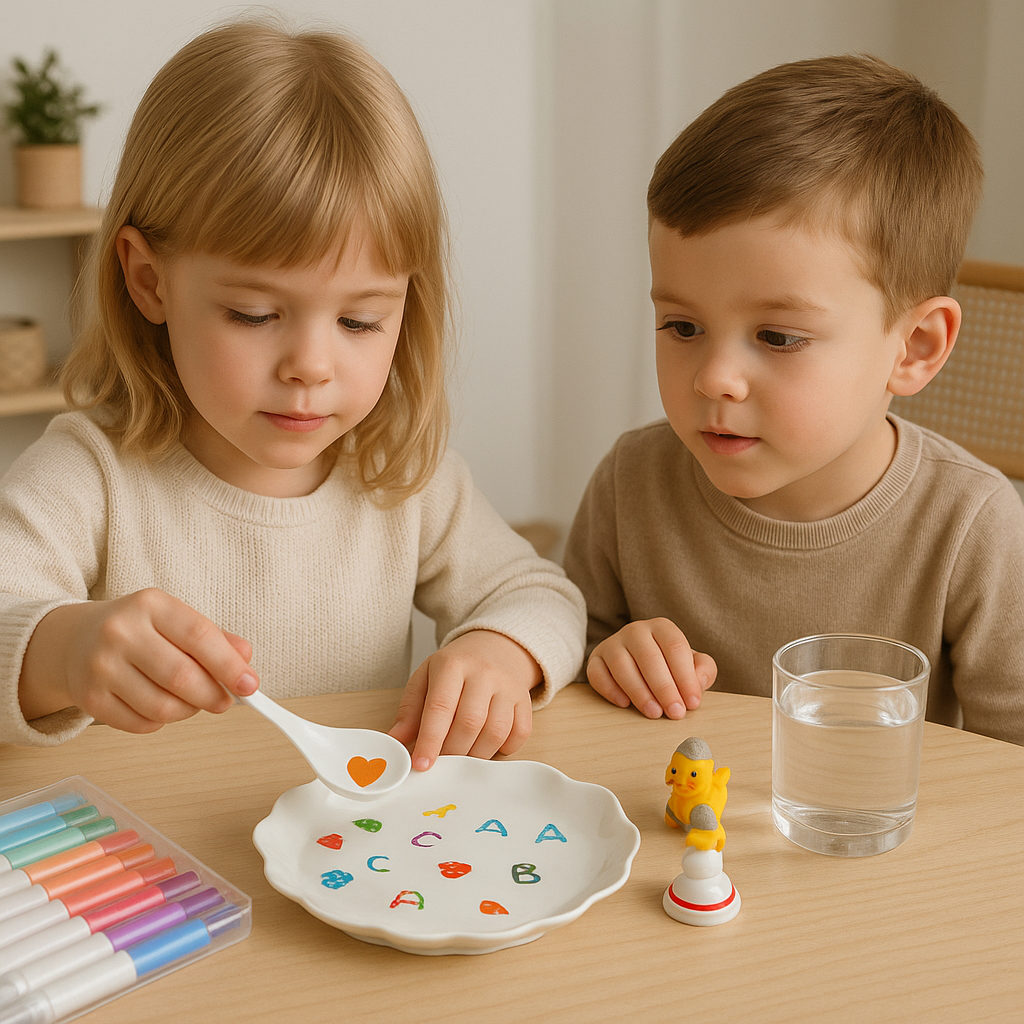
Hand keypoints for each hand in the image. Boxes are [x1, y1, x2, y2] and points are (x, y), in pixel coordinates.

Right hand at [18, 589, 257, 732]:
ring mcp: (101, 666)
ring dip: (189, 711)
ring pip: (162, 706)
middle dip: (213, 695)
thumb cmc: (139, 630)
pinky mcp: (89, 698)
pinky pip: (141, 724)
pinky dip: (161, 722)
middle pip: (181, 676)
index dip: (229, 665)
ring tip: (191, 701)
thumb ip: (214, 638)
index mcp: (150, 605)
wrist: (75, 639)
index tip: (250, 685)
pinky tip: (161, 706)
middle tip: (225, 701)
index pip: (199, 636)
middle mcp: (120, 632)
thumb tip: (246, 658)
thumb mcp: (175, 620)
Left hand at [389, 629, 539, 770]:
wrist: (495, 648)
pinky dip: (503, 748)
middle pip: (469, 723)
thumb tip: (395, 741)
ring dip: (476, 754)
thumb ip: (410, 710)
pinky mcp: (525, 700)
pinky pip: (519, 734)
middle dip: (452, 751)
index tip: (422, 764)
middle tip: (442, 761)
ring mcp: (508, 686)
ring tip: (462, 755)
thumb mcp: (426, 678)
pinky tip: (487, 744)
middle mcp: (484, 673)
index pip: (440, 707)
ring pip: (495, 732)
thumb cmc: (456, 668)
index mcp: (452, 664)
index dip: (430, 740)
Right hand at [587, 617, 715, 718]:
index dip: (686, 676)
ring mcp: (613, 643)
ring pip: (622, 665)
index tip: (693, 702)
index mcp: (661, 627)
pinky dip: (610, 689)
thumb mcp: (692, 664)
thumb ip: (704, 670)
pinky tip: (625, 704)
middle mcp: (635, 631)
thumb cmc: (670, 665)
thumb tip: (698, 682)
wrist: (639, 662)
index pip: (675, 647)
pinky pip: (597, 673)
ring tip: (654, 713)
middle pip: (649, 657)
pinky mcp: (595, 659)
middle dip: (664, 688)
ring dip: (639, 692)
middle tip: (675, 712)